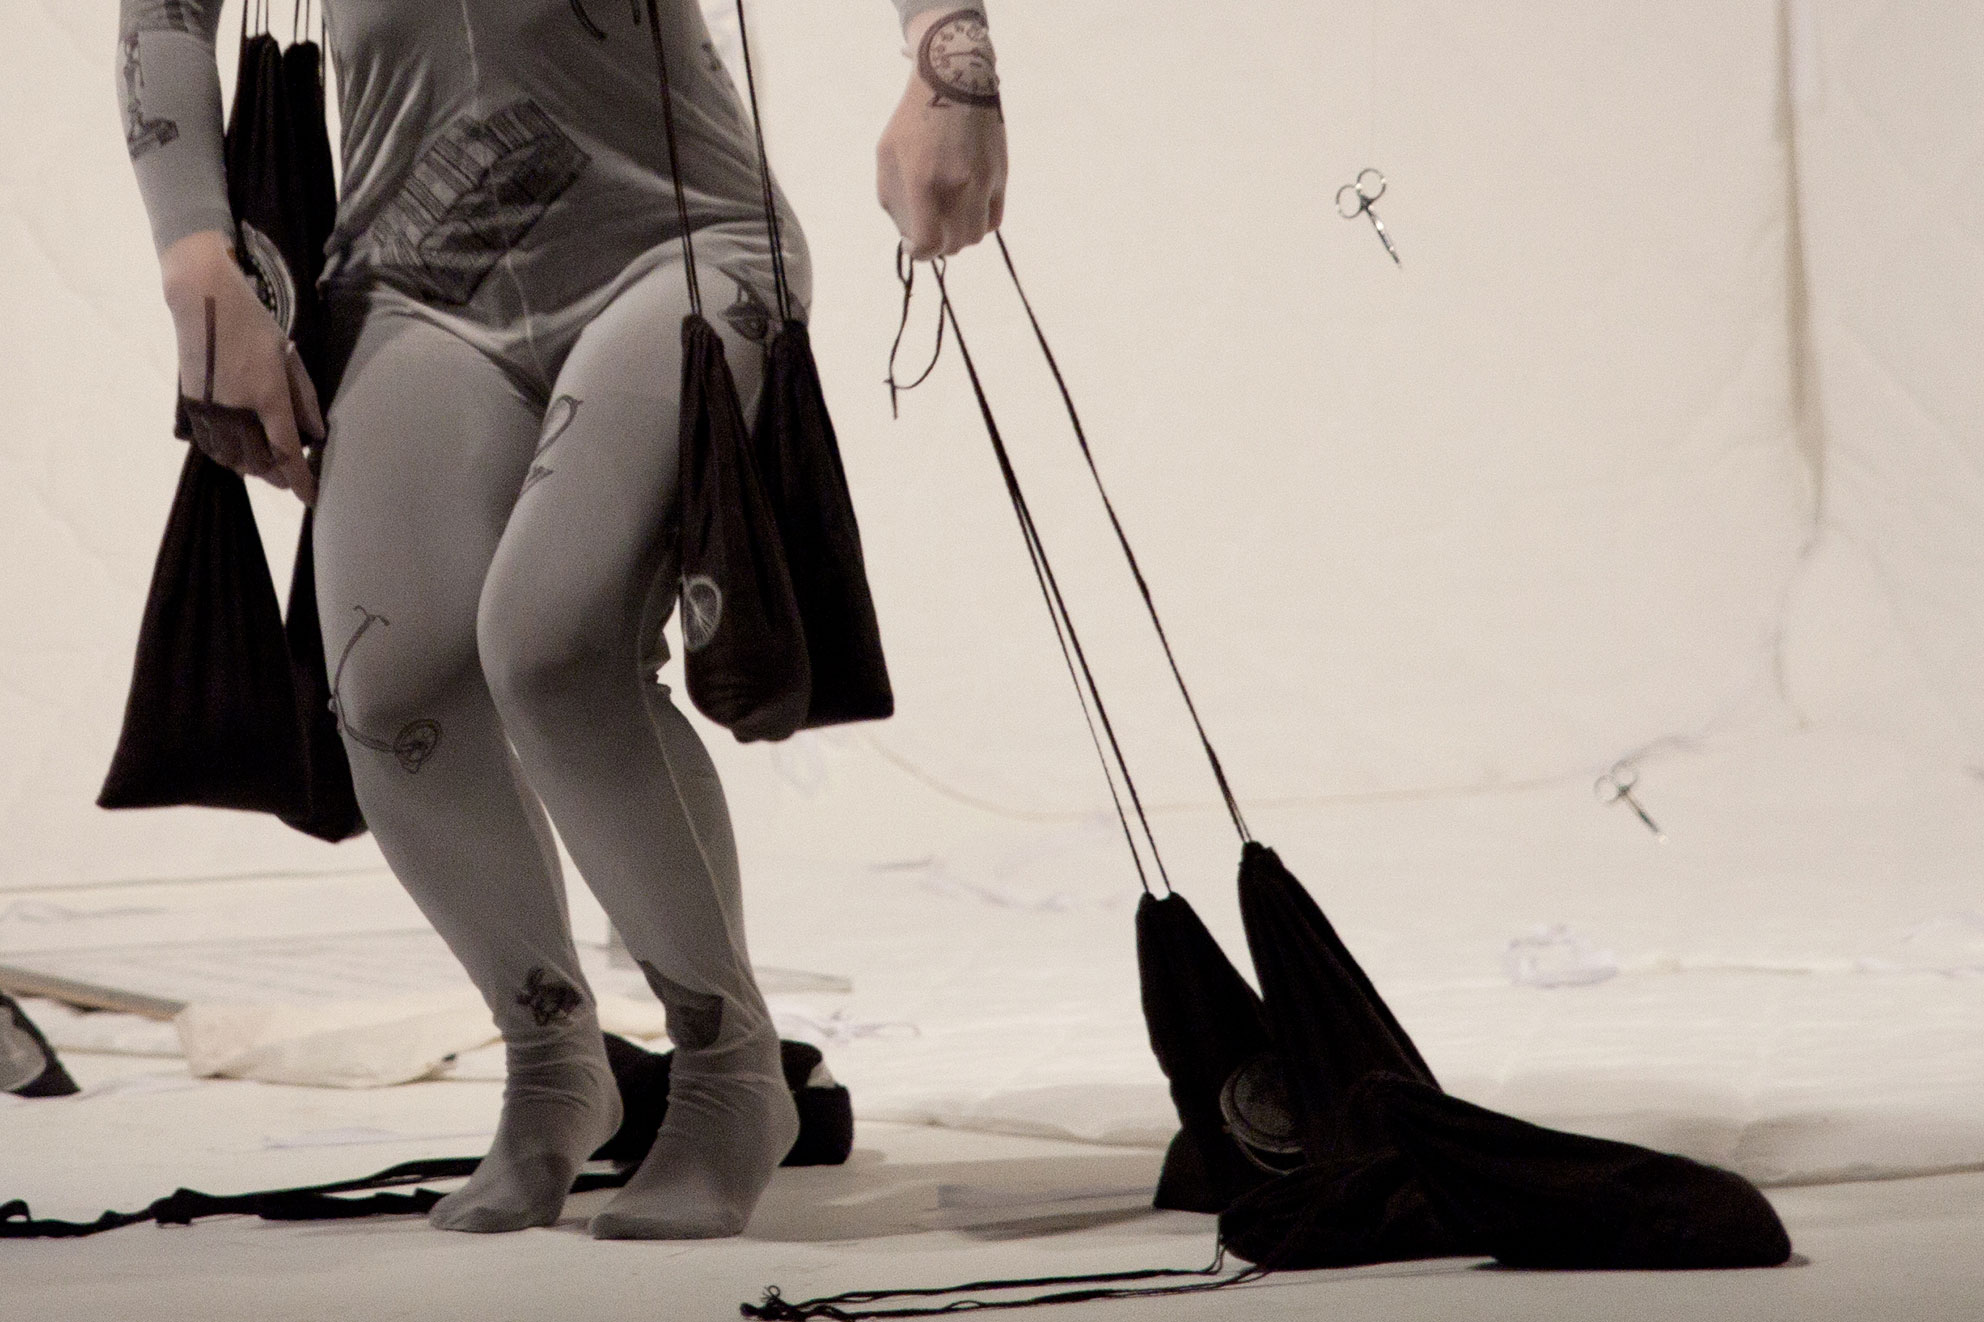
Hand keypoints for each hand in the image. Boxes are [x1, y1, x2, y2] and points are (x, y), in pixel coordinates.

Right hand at [160, 229, 322, 504]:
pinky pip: (214, 448)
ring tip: (271, 463)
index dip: (302, 481)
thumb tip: (317, 436)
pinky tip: (244, 449)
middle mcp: (237, 410)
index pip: (288, 454)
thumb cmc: (254, 326)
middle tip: (294, 477)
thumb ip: (304, 400)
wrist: (204, 303)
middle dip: (280, 477)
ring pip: (235, 461)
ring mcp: (211, 411)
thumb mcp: (290, 358)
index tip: (313, 497)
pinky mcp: (193, 407)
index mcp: (268, 397)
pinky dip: (231, 456)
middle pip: (261, 465)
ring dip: (255, 468)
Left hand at [876, 7, 1007, 260]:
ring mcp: (984, 181)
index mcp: (924, 181)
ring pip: (975, 236)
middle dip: (937, 246)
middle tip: (928, 232)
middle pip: (953, 245)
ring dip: (959, 238)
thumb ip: (892, 199)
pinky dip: (978, 224)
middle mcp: (958, 186)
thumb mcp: (886, 156)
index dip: (918, 252)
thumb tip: (907, 233)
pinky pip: (993, 219)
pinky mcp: (1000, 175)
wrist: (955, 79)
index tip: (912, 243)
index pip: (928, 243)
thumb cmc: (913, 118)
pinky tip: (965, 211)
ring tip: (947, 222)